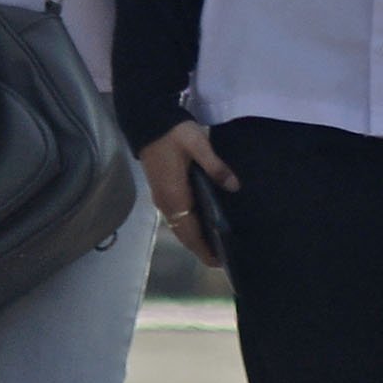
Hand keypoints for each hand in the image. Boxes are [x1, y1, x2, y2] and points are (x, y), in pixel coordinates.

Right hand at [137, 122, 232, 268]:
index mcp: (175, 196)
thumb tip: (235, 187)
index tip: (218, 262)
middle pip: (183, 234)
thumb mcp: (198, 145)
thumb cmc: (173, 133)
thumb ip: (216, 166)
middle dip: (200, 249)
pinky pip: (175, 217)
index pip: (190, 231)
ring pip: (178, 226)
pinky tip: (200, 224)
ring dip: (193, 239)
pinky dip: (187, 228)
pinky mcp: (161, 191)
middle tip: (221, 259)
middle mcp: (166, 202)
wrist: (147, 120)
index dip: (203, 248)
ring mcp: (161, 197)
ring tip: (214, 245)